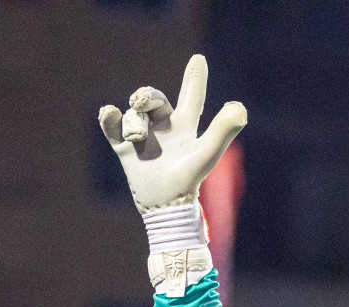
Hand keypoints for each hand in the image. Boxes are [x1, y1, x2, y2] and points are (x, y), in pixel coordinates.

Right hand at [98, 54, 246, 213]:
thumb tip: (240, 107)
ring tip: (136, 139)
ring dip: (132, 120)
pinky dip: (108, 118)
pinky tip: (109, 114)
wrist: (164, 204)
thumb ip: (224, 129)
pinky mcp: (125, 149)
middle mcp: (165, 129)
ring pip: (132, 112)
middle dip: (145, 93)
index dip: (195, 78)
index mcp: (185, 127)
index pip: (192, 97)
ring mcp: (144, 138)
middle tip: (139, 100)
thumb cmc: (189, 179)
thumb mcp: (207, 152)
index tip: (199, 59)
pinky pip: (111, 124)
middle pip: (152, 97)